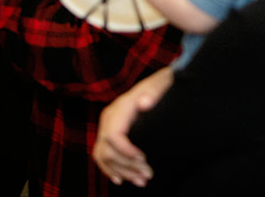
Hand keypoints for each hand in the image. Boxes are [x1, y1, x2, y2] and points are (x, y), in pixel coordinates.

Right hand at [94, 68, 172, 186]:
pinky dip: (110, 169)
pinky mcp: (109, 134)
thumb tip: (144, 103)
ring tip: (141, 181)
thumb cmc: (161, 85)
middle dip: (127, 166)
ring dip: (122, 171)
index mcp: (120, 108)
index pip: (114, 135)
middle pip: (108, 150)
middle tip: (148, 176)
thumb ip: (153, 93)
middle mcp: (109, 118)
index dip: (126, 151)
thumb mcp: (161, 85)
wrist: (158, 83)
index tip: (144, 158)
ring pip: (104, 156)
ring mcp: (106, 126)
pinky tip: (121, 180)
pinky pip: (102, 155)